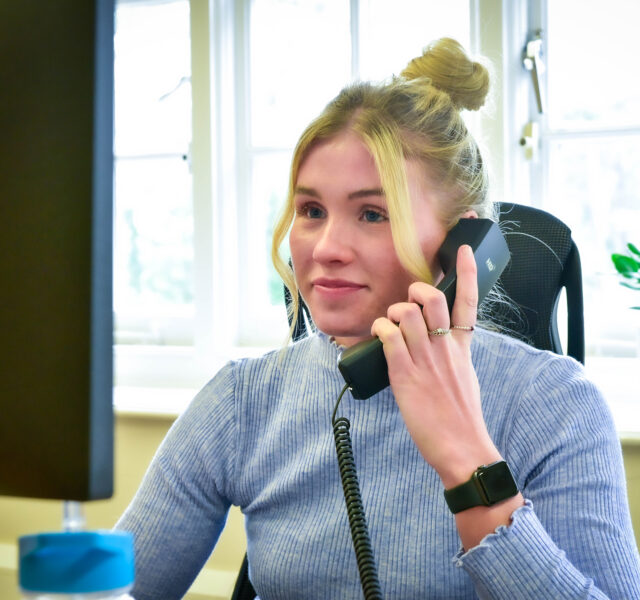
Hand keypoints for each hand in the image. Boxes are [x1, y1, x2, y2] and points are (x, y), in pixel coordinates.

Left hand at [371, 245, 500, 487]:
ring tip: (389, 324)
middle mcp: (445, 348)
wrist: (463, 448)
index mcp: (462, 348)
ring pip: (408, 313)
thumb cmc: (461, 416)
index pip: (468, 301)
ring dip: (393, 311)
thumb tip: (440, 341)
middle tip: (407, 302)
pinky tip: (379, 334)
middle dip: (414, 290)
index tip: (464, 249)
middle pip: (432, 298)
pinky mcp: (405, 374)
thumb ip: (453, 354)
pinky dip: (381, 328)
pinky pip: (390, 337)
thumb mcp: (465, 377)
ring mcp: (426, 359)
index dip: (466, 271)